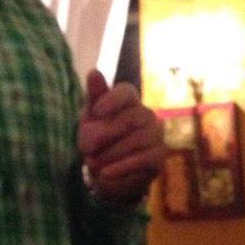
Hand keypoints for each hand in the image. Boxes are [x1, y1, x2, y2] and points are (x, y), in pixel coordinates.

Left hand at [77, 69, 164, 207]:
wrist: (107, 172)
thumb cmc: (98, 139)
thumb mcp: (90, 120)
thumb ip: (94, 97)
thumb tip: (94, 72)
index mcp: (128, 101)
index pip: (127, 91)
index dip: (112, 99)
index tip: (96, 111)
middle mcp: (146, 114)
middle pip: (132, 117)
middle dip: (106, 134)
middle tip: (85, 148)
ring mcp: (155, 135)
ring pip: (138, 139)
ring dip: (111, 153)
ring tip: (93, 163)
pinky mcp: (158, 157)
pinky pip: (143, 159)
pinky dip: (121, 167)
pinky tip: (105, 173)